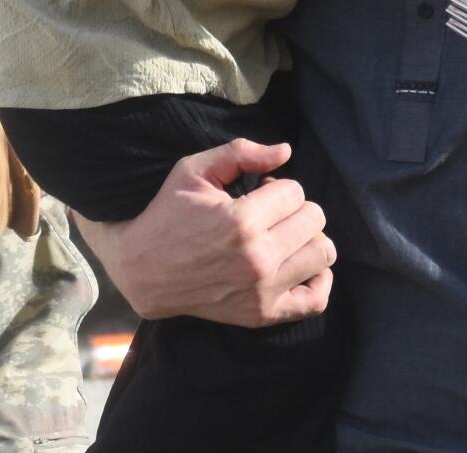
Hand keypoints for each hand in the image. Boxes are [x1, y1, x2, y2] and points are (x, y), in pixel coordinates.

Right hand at [69, 140, 334, 327]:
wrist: (143, 270)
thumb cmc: (169, 213)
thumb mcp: (194, 170)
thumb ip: (242, 152)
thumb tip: (286, 151)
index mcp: (241, 220)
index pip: (295, 191)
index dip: (277, 185)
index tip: (258, 191)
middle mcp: (257, 259)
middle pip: (314, 220)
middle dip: (295, 208)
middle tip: (269, 213)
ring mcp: (262, 291)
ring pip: (322, 253)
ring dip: (306, 238)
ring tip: (281, 236)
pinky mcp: (262, 314)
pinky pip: (315, 300)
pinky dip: (318, 281)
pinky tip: (298, 264)